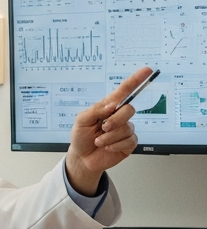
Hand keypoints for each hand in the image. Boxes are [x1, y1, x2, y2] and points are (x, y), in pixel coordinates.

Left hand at [65, 66, 149, 194]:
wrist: (82, 158)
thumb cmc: (81, 137)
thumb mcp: (81, 121)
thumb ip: (95, 110)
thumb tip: (112, 105)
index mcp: (108, 107)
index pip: (124, 91)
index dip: (136, 80)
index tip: (147, 70)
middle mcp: (119, 116)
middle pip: (129, 110)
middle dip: (115, 120)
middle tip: (103, 128)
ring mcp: (125, 129)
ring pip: (126, 128)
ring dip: (109, 137)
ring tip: (99, 141)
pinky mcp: (128, 143)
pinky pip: (128, 141)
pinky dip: (114, 145)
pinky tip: (107, 147)